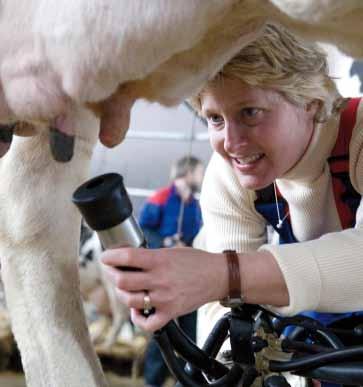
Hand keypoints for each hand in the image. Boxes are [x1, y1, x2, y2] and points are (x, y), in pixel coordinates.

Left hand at [101, 247, 227, 331]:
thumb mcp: (171, 251)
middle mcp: (160, 279)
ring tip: (125, 288)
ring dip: (122, 294)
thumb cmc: (195, 261)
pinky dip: (137, 318)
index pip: (126, 257)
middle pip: (123, 281)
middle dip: (112, 275)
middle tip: (112, 271)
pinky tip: (137, 310)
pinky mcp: (171, 312)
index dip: (110, 256)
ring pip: (130, 301)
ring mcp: (164, 298)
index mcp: (160, 260)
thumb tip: (126, 259)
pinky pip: (147, 323)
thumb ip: (150, 256)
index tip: (105, 257)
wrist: (217, 276)